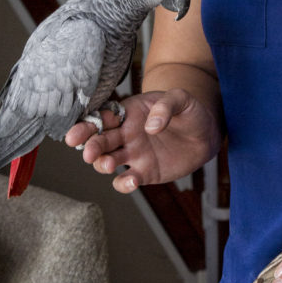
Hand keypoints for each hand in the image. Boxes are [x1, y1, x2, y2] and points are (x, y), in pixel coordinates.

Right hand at [64, 88, 218, 193]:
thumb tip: (150, 126)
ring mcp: (133, 154)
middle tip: (88, 152)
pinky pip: (127, 180)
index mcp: (128, 113)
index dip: (86, 126)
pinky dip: (124, 184)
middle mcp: (125, 134)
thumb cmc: (189, 111)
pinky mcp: (144, 172)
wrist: (206, 133)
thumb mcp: (181, 99)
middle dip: (90, 146)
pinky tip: (130, 181)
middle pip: (99, 141)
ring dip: (103, 164)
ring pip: (107, 161)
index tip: (75, 135)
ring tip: (110, 164)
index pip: (101, 118)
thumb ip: (166, 106)